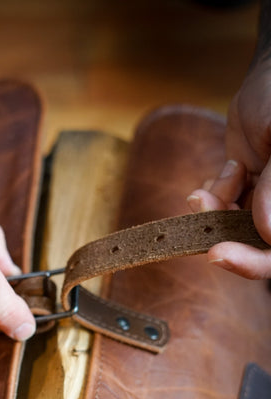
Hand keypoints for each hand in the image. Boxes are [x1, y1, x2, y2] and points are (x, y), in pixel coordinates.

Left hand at [187, 57, 270, 278]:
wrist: (270, 72)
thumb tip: (268, 233)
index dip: (253, 262)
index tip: (217, 253)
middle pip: (255, 246)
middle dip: (224, 236)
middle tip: (199, 226)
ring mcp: (267, 200)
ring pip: (233, 227)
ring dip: (213, 213)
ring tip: (205, 191)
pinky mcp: (246, 188)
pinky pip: (223, 208)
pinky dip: (211, 199)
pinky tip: (212, 182)